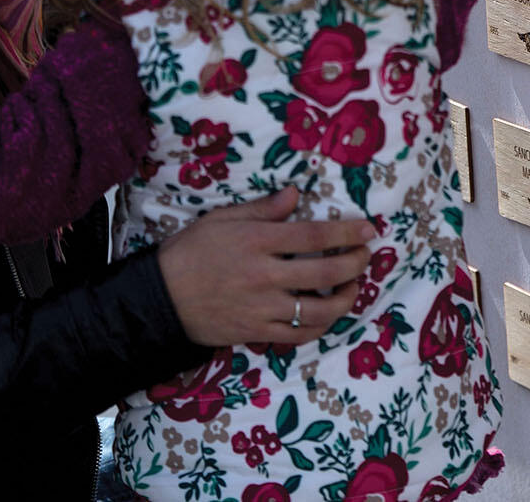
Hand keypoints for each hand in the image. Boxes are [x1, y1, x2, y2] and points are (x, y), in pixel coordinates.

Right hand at [156, 187, 377, 345]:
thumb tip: (294, 194)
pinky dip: (320, 327)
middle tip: (367, 256)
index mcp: (256, 241)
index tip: (369, 230)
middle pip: (324, 273)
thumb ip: (261, 209)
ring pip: (318, 311)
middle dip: (355, 264)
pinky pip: (298, 335)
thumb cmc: (190, 252)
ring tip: (353, 287)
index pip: (314, 236)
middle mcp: (264, 276)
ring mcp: (261, 308)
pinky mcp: (256, 332)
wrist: (160, 298)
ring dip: (345, 299)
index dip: (347, 233)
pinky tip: (327, 315)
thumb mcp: (221, 220)